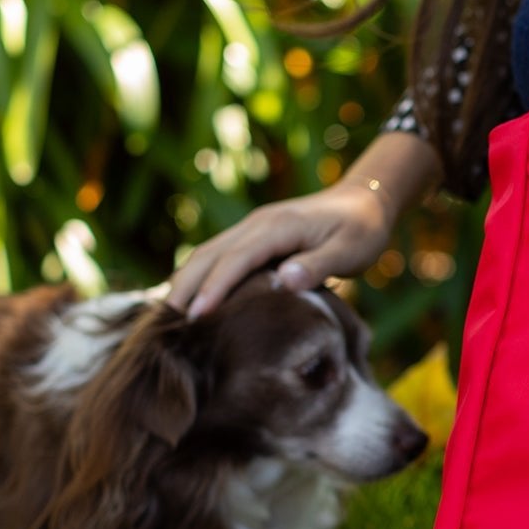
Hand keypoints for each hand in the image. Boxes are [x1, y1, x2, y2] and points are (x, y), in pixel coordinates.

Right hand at [163, 181, 398, 317]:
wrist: (365, 200)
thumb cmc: (362, 229)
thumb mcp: (350, 249)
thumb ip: (317, 265)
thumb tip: (283, 281)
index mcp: (277, 226)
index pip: (236, 259)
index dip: (214, 288)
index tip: (195, 317)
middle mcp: (256, 224)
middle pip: (207, 255)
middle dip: (184, 289)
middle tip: (163, 329)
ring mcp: (251, 229)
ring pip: (205, 255)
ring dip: (184, 283)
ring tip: (166, 322)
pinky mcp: (252, 238)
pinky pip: (216, 257)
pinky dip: (197, 278)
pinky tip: (187, 303)